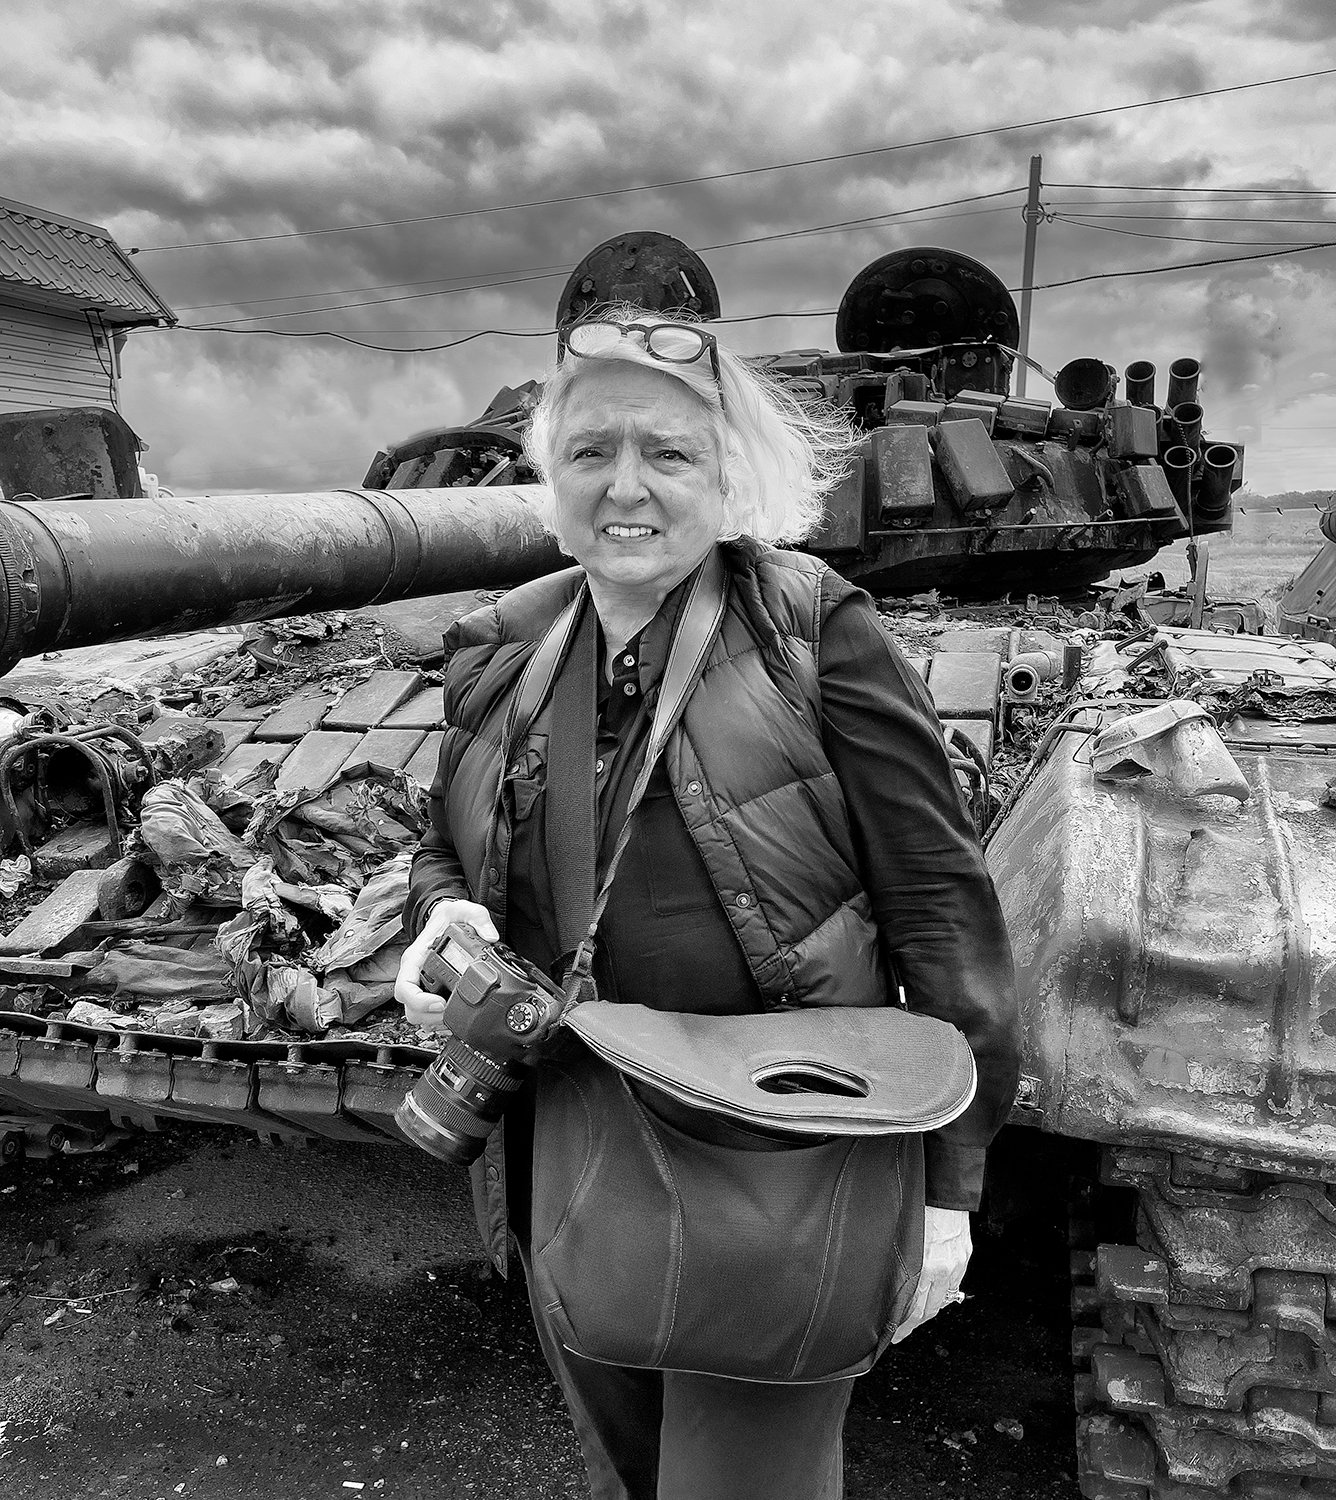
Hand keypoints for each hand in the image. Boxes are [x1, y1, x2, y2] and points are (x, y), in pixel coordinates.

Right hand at [394, 897, 498, 1028]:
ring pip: (418, 1015)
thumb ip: (479, 919)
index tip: (439, 1004)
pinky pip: (429, 1014)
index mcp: (416, 958)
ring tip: (455, 1017)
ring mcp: (421, 985)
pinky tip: (456, 1017)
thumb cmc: (449, 917)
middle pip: (410, 1008)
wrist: (447, 919)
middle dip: (429, 1017)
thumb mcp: (464, 910)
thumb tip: (491, 937)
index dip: (419, 1001)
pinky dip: (440, 1021)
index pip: (404, 987)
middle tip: (451, 1015)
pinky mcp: (432, 991)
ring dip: (435, 1021)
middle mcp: (414, 974)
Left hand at [890, 1205, 971, 1343]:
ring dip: (928, 1310)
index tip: (893, 1335)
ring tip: (915, 1317)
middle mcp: (944, 1268)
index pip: (913, 1309)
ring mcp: (957, 1264)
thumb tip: (889, 1286)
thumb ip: (899, 1264)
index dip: (903, 1326)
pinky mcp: (965, 1256)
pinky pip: (954, 1285)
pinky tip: (933, 1296)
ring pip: (942, 1300)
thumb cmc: (918, 1207)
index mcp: (925, 1265)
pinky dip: (943, 1293)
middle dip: (914, 1324)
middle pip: (928, 1310)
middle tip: (901, 1332)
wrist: (943, 1189)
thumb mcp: (901, 1239)